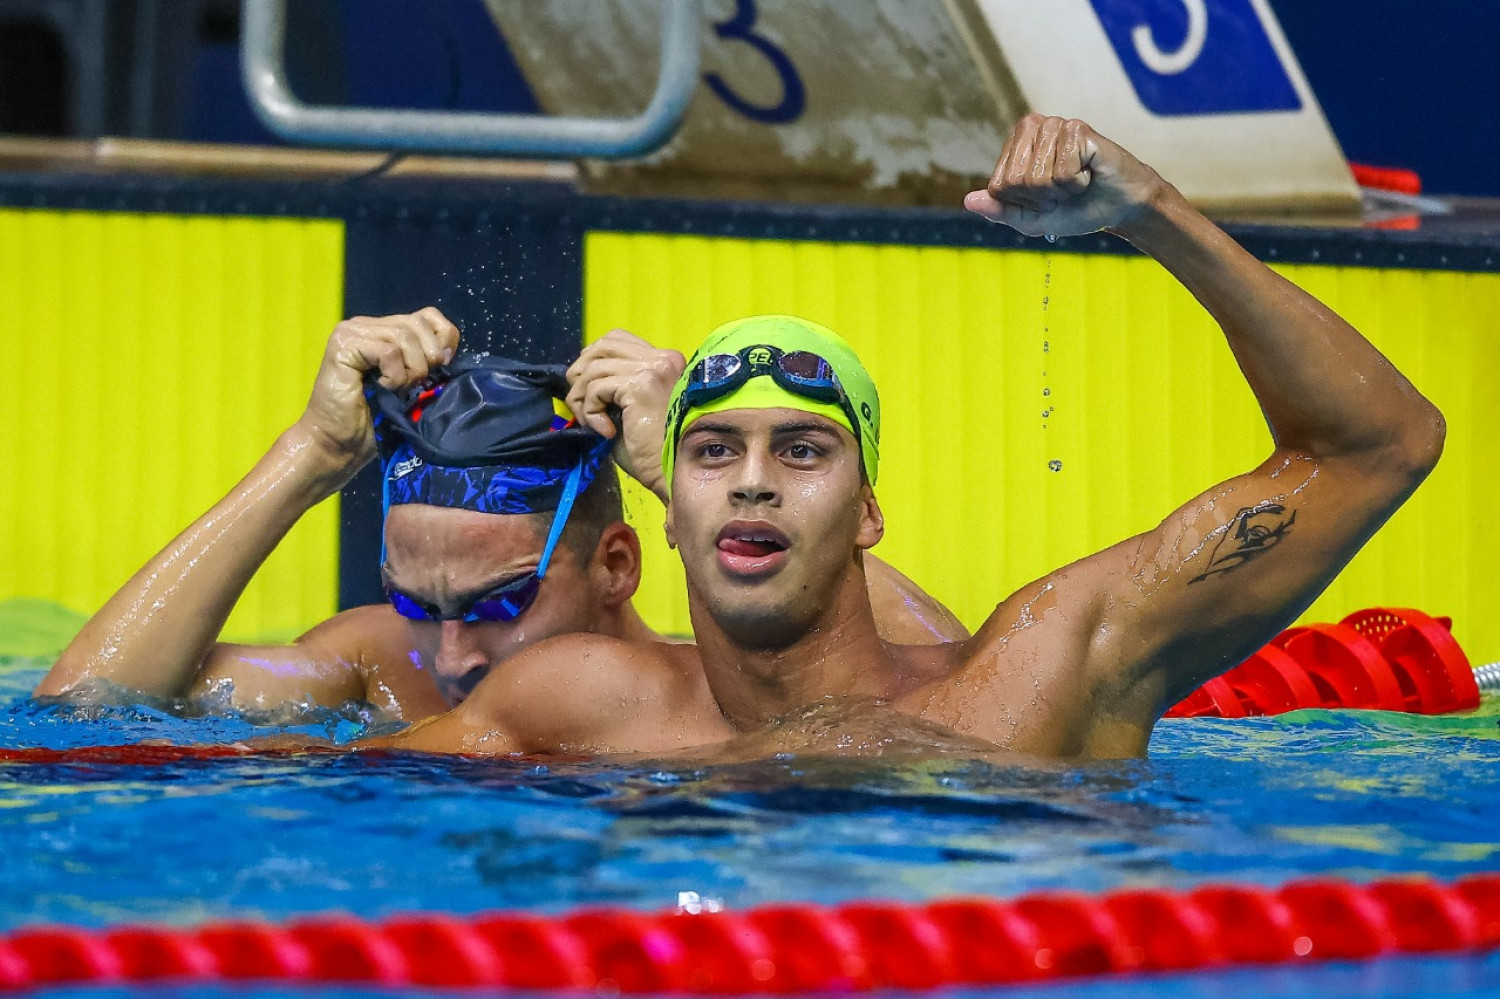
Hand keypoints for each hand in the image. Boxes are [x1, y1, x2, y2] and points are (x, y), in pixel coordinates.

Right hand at [293, 308, 458, 478]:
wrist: (337, 444)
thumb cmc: (375, 421)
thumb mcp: (413, 386)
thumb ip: (427, 361)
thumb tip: (447, 351)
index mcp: (385, 331)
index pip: (428, 316)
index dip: (444, 338)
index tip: (443, 367)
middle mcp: (367, 325)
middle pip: (419, 323)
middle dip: (428, 358)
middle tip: (417, 385)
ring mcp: (352, 332)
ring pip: (405, 336)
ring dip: (411, 371)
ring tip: (397, 391)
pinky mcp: (343, 344)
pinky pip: (388, 352)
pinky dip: (394, 376)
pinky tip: (382, 389)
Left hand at [565, 329, 685, 501]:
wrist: (678, 473)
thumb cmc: (658, 450)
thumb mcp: (634, 408)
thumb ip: (616, 386)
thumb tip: (580, 378)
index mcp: (666, 361)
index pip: (618, 340)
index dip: (594, 360)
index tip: (590, 390)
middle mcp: (664, 359)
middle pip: (603, 345)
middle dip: (582, 373)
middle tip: (581, 405)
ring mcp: (653, 369)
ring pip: (594, 368)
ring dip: (582, 398)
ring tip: (593, 424)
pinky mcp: (640, 385)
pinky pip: (595, 388)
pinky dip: (590, 412)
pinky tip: (607, 432)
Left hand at [964, 115, 1166, 236]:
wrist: (1118, 207)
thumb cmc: (1075, 208)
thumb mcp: (1031, 219)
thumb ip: (1000, 210)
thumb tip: (969, 200)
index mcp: (1013, 146)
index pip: (999, 186)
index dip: (1024, 203)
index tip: (1045, 199)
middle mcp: (1031, 128)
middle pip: (1016, 181)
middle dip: (1042, 198)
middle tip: (1063, 191)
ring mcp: (1054, 126)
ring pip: (1038, 177)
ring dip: (1061, 190)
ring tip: (1076, 181)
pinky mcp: (1077, 129)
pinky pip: (1063, 172)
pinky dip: (1078, 182)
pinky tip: (1089, 172)